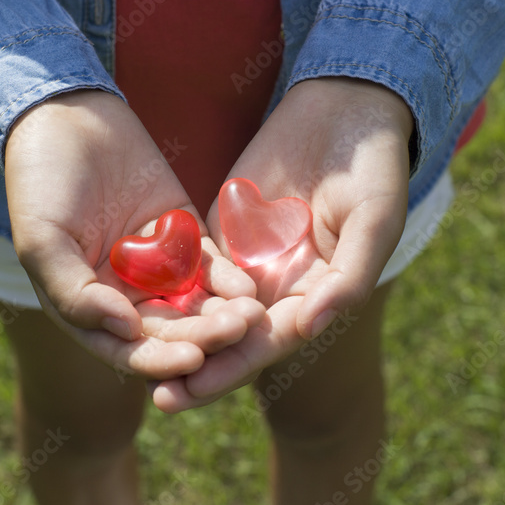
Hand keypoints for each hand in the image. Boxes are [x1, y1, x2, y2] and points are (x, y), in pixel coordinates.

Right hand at [4, 90, 261, 380]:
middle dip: (203, 337)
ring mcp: (157, 268)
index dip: (160, 360)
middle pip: (170, 331)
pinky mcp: (184, 236)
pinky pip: (211, 266)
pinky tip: (248, 288)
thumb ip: (75, 293)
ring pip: (195, 304)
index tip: (192, 362)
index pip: (128, 349)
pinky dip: (229, 279)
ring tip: (250, 316)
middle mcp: (124, 297)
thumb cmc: (40, 183)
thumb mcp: (42, 241)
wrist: (66, 115)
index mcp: (85, 308)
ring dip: (223, 314)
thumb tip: (124, 332)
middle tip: (236, 333)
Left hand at [150, 77, 412, 410]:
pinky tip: (130, 297)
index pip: (270, 343)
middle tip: (157, 396)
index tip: (191, 390)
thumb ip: (347, 277)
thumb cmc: (374, 168)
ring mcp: (250, 257)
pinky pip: (193, 260)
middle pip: (231, 335)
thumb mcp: (373, 220)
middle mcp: (280, 286)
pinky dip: (168, 283)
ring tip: (130, 356)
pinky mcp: (225, 226)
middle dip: (196, 365)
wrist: (347, 108)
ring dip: (175, 332)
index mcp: (318, 296)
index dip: (232, 368)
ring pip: (207, 304)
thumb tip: (309, 329)